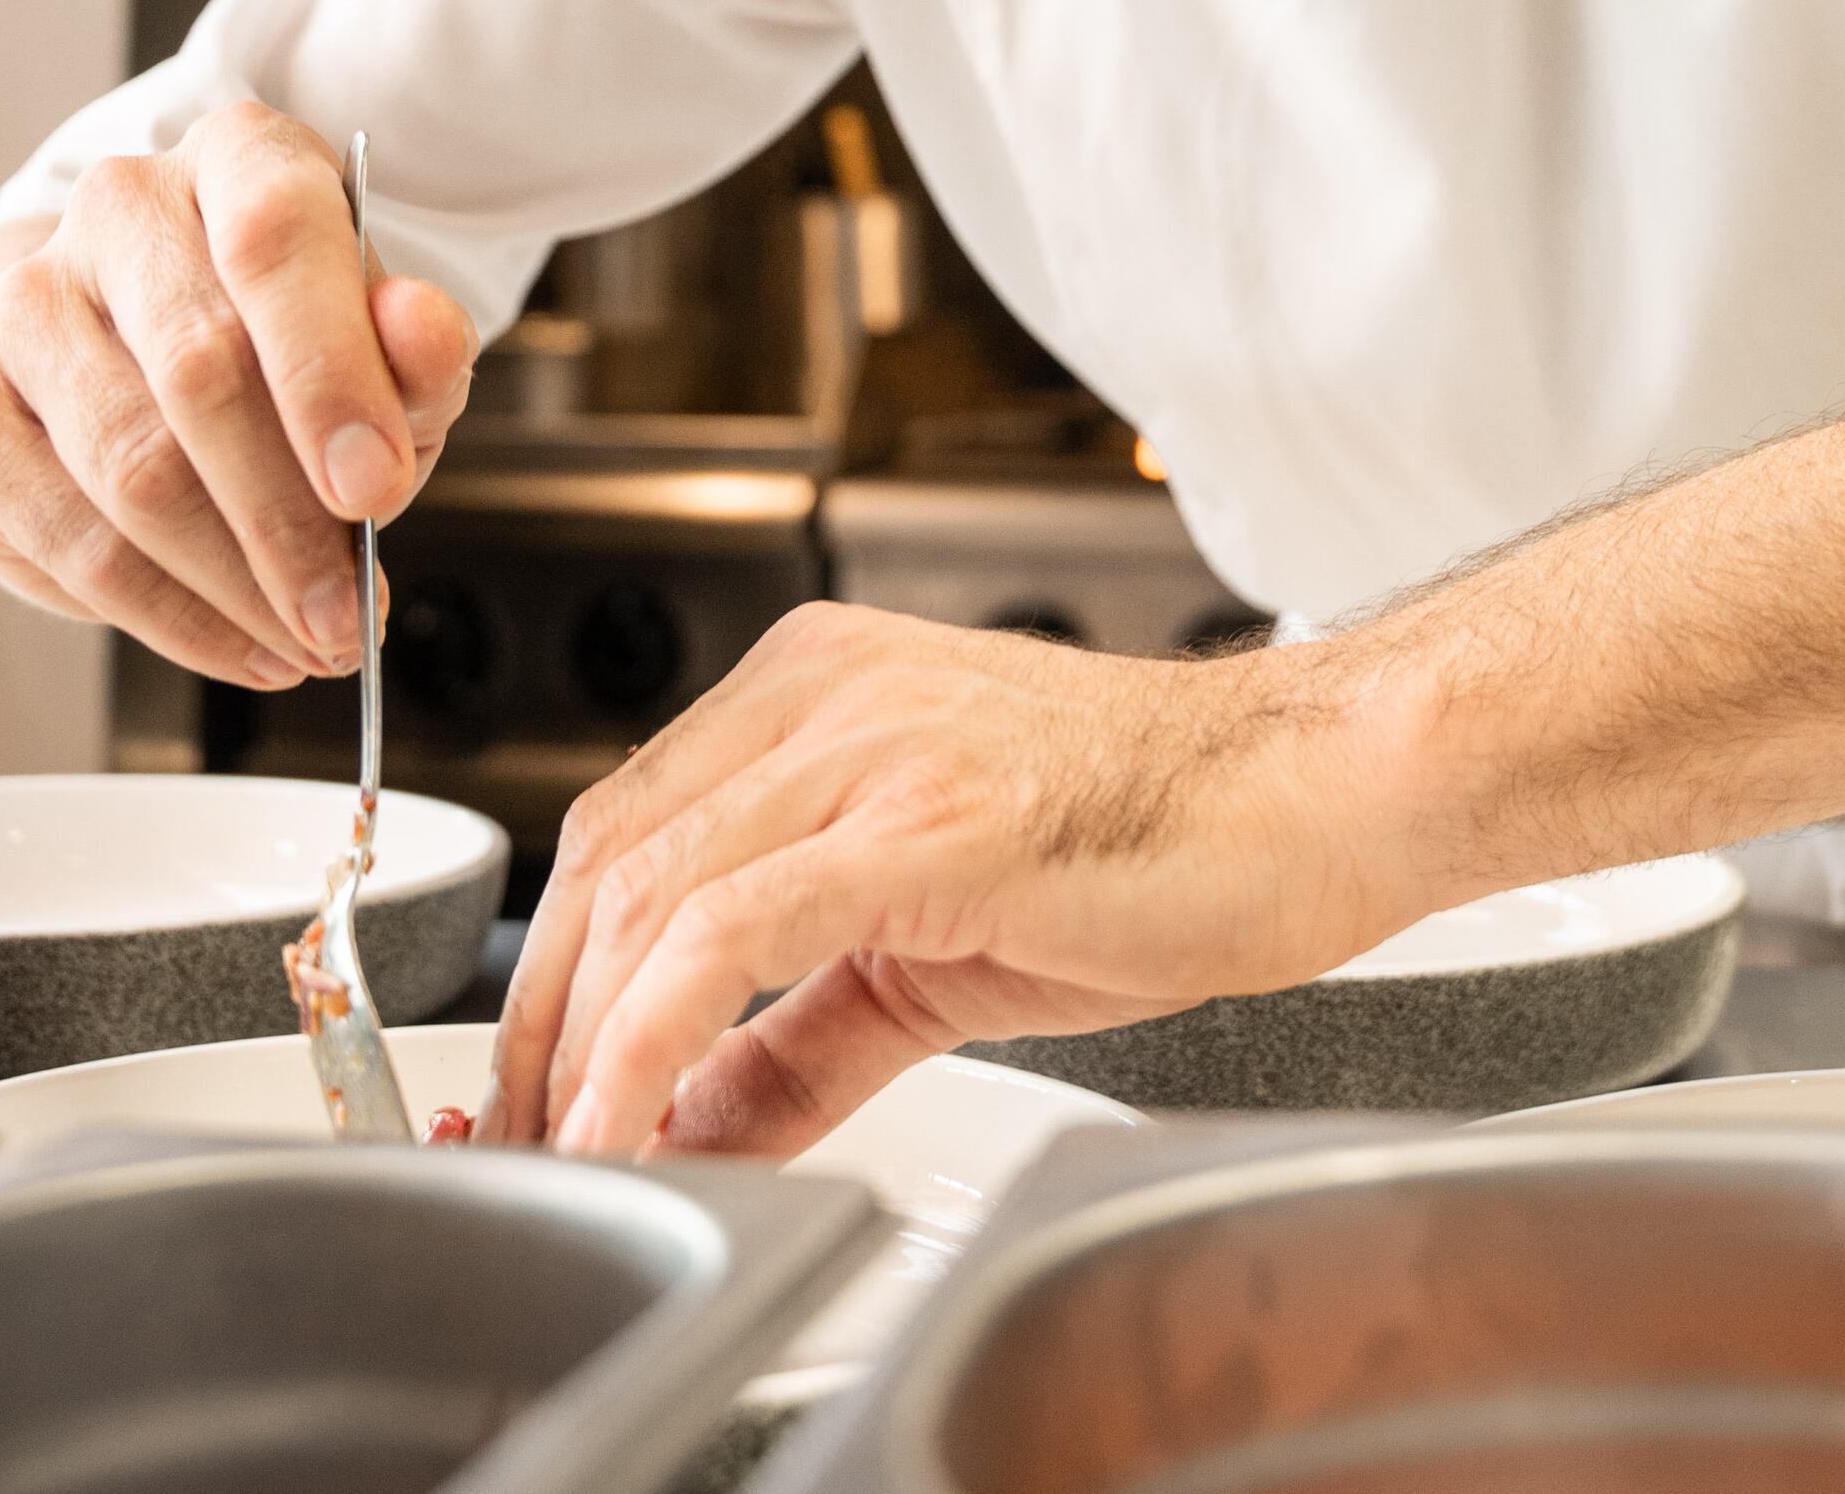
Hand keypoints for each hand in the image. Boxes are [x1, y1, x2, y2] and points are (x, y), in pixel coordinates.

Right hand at [0, 101, 474, 684]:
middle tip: (352, 614)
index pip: (273, 241)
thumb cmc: (279, 325)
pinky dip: (167, 616)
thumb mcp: (376, 323)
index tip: (379, 490)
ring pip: (127, 472)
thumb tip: (425, 338)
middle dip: (288, 520)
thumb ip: (415, 342)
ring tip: (309, 641)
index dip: (327, 373)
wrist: (130, 317)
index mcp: (235, 157)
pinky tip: (238, 643)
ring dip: (232, 586)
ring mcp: (23, 308)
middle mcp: (116, 211)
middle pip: (197, 372)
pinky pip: (66, 542)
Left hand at [492, 603, 1413, 1155]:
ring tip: (578, 1152)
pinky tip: (639, 1115)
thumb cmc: (1162, 840)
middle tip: (528, 1144)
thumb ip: (797, 1038)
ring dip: (583, 1046)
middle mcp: (826, 693)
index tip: (532, 1090)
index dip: (550, 977)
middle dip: (540, 1026)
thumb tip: (688, 1122)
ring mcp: (873, 743)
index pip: (622, 831)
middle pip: (606, 860)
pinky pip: (732, 931)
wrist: (1316, 797)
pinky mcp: (925, 819)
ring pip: (648, 891)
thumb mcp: (933, 953)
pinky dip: (655, 1036)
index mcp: (817, 692)